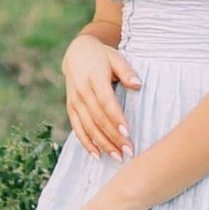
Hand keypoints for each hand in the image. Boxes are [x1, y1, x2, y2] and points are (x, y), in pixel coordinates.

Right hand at [63, 26, 141, 160]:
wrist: (76, 53)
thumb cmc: (102, 56)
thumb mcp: (115, 57)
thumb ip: (126, 71)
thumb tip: (138, 85)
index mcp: (95, 78)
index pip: (106, 102)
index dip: (116, 119)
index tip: (127, 134)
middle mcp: (82, 91)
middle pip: (98, 119)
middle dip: (113, 137)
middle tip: (129, 151)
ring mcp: (74, 101)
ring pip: (88, 127)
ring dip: (102, 144)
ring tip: (117, 157)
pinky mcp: (71, 108)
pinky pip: (77, 129)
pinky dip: (86, 143)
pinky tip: (97, 155)